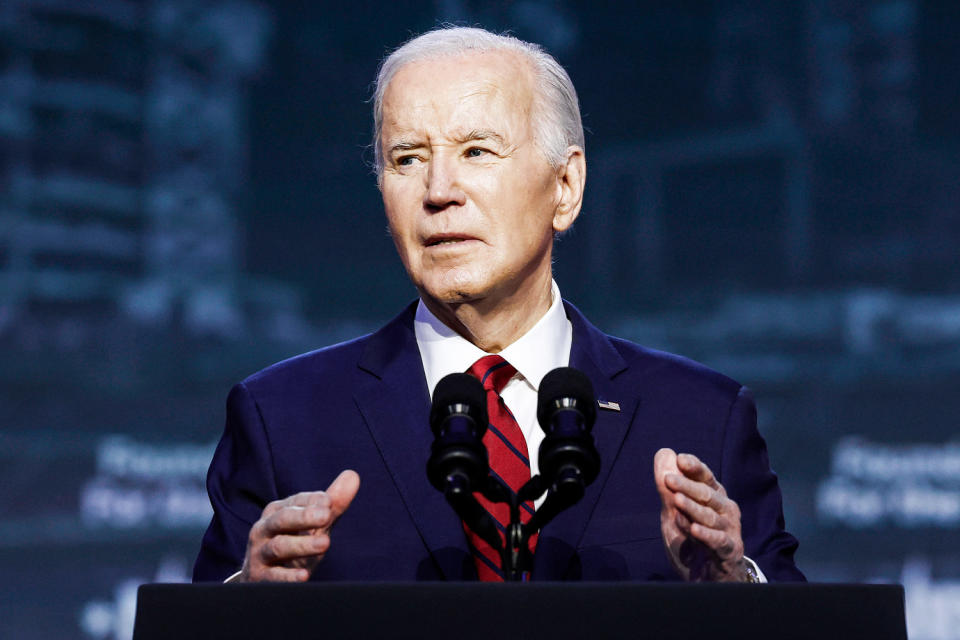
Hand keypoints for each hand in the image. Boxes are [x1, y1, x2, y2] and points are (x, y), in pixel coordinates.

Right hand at [239, 469, 359, 581]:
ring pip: (279, 546)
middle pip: (282, 518)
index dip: (312, 501)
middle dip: (304, 516)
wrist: (267, 579)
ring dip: (302, 544)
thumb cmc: (294, 544)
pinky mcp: (260, 578)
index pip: (295, 501)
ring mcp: (259, 553)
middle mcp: (264, 529)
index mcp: (277, 511)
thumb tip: (353, 475)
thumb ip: (333, 504)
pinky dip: (287, 576)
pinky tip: (303, 576)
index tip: (329, 502)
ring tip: (325, 543)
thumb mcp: (314, 525)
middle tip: (327, 515)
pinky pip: (272, 577)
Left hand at [654, 448, 746, 581]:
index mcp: (714, 496)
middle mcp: (725, 510)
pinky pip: (718, 541)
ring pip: (710, 516)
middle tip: (668, 479)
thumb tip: (664, 453)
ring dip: (693, 508)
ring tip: (676, 501)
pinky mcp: (730, 551)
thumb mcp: (674, 514)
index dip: (694, 467)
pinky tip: (694, 529)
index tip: (680, 459)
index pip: (705, 477)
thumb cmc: (692, 541)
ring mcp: (730, 530)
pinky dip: (706, 535)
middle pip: (707, 494)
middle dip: (687, 485)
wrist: (708, 578)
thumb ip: (668, 488)